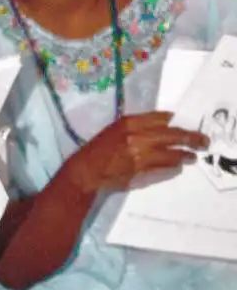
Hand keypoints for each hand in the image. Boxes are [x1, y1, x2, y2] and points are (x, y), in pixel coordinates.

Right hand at [61, 112, 207, 193]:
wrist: (86, 172)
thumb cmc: (97, 149)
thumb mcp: (114, 130)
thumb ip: (137, 126)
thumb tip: (164, 123)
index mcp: (128, 122)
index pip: (160, 117)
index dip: (173, 120)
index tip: (180, 123)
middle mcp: (136, 136)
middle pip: (172, 134)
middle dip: (190, 138)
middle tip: (202, 142)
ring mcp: (140, 154)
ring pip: (172, 153)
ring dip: (185, 155)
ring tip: (192, 157)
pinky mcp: (142, 170)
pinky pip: (165, 168)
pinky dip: (173, 167)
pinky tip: (177, 167)